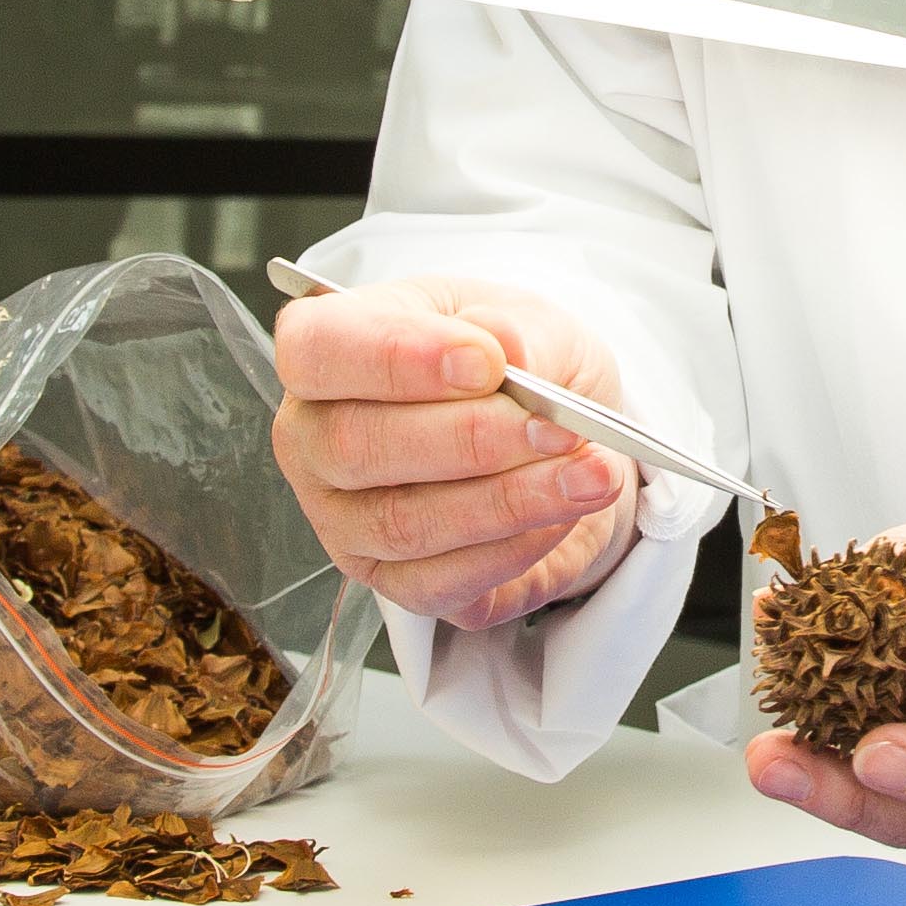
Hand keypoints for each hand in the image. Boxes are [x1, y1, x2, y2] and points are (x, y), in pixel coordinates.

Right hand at [267, 273, 642, 633]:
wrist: (556, 436)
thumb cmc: (514, 364)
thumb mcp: (530, 321)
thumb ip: (518, 331)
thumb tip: (509, 352)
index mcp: (327, 350)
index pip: (318, 350)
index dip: (395, 358)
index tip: (486, 363)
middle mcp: (315, 440)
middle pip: (356, 446)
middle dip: (470, 439)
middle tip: (556, 428)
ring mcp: (344, 522)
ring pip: (404, 524)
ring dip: (509, 501)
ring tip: (589, 474)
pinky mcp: (393, 584)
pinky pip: (441, 583)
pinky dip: (513, 550)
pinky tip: (561, 516)